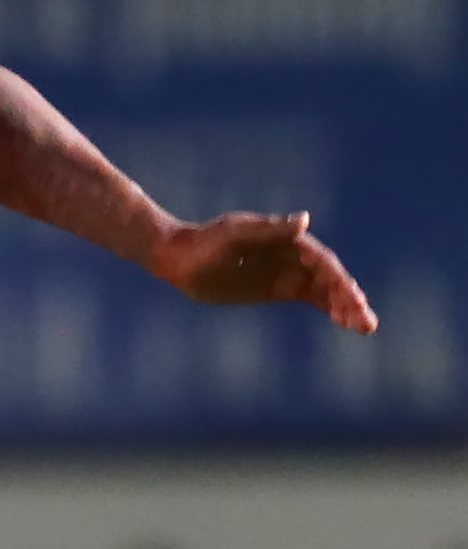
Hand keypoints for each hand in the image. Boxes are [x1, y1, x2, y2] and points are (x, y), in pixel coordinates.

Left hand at [155, 211, 376, 332]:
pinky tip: (344, 322)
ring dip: (347, 306)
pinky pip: (312, 298)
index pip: (322, 262)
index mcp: (288, 239)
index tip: (352, 301)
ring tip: (364, 327)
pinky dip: (330, 308)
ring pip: (326, 290)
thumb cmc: (206, 242)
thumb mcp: (235, 234)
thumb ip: (270, 229)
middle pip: (331, 277)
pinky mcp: (280, 288)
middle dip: (351, 298)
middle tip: (366, 323)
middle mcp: (294, 254)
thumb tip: (305, 221)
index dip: (339, 281)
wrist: (181, 258)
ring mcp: (289, 271)